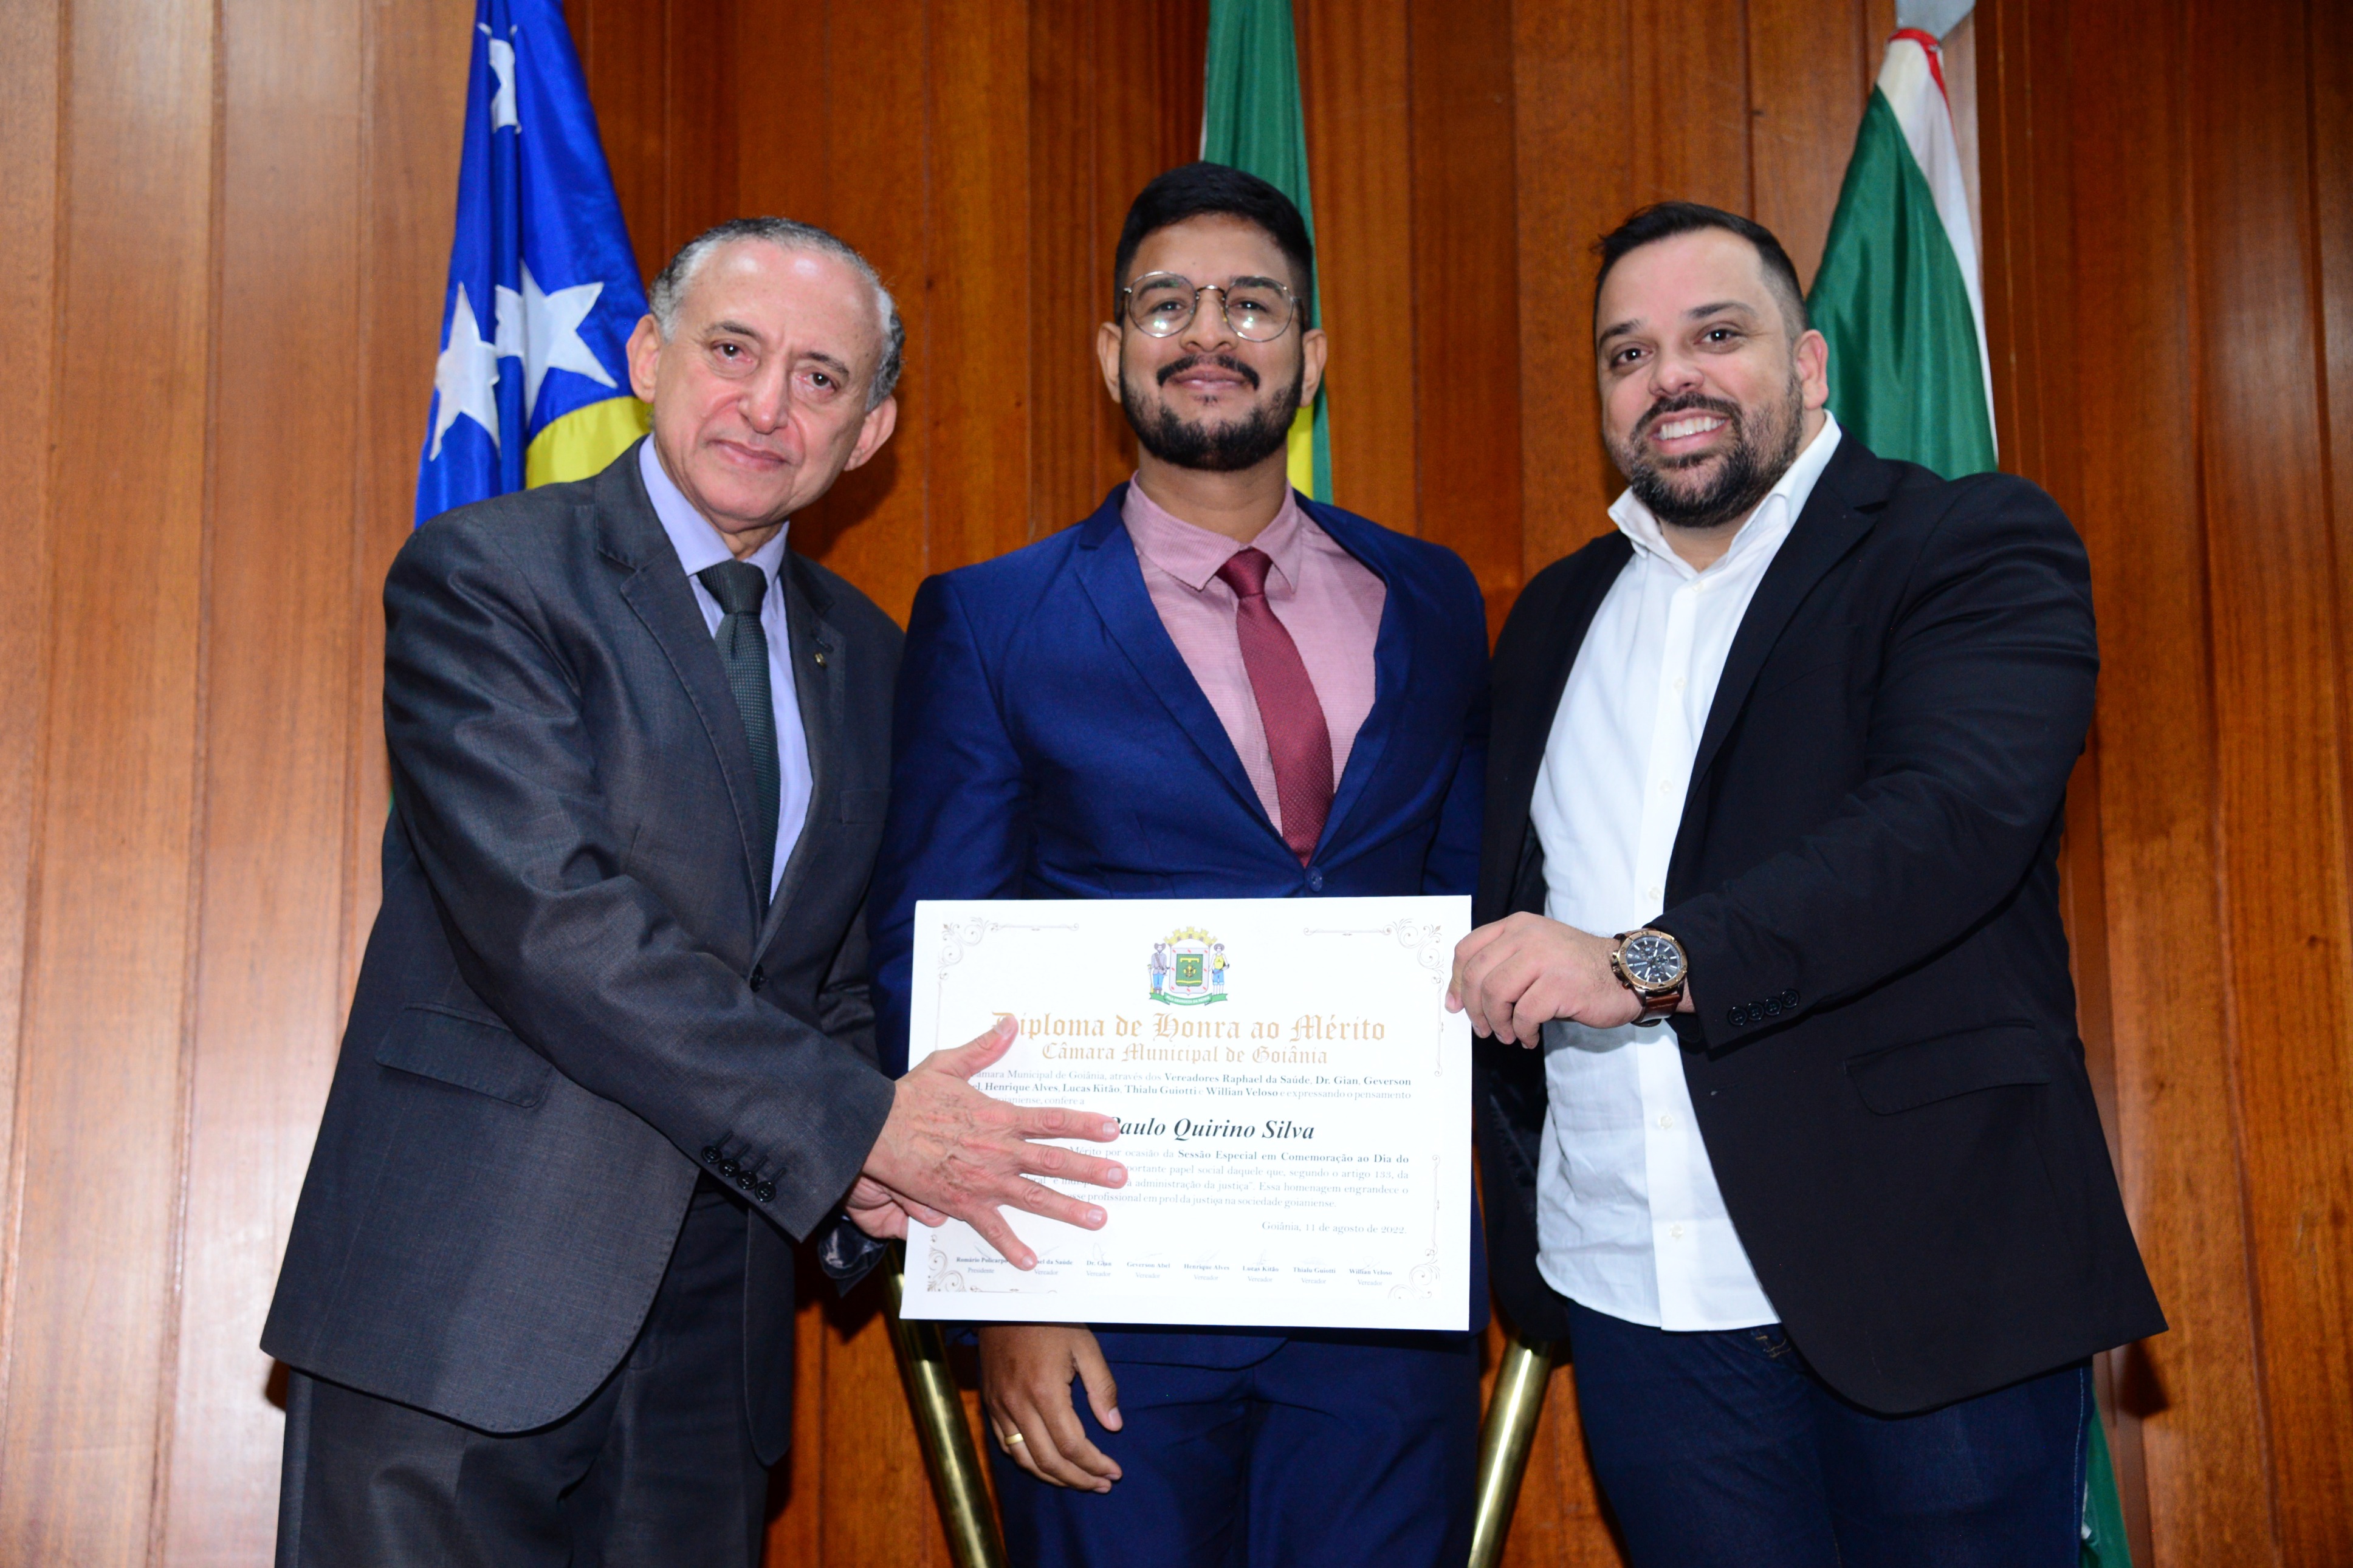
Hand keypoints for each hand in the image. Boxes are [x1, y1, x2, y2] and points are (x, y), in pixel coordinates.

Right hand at [858, 1016, 1125, 1268]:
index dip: (1084, 1124)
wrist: (877, 1131)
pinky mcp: (963, 1203)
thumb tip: (1009, 1024)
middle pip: (1055, 1161)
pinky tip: (1031, 1262)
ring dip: (1069, 1208)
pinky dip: (1012, 1246)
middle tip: (1120, 1178)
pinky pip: (992, 1228)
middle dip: (1091, 1170)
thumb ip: (983, 1049)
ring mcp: (984, 1180)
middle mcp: (999, 1151)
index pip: (1052, 1120)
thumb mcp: (948, 1063)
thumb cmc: (910, 1098)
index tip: (1112, 1129)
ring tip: (1098, 1218)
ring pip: (1036, 1196)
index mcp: (999, 1117)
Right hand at [980, 1323, 1123, 1490]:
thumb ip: (1101, 1387)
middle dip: (1078, 1480)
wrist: (1006, 1300)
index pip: (1071, 1445)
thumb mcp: (1085, 1346)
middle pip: (1048, 1461)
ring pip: (1024, 1459)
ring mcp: (1000, 1406)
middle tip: (1101, 1485)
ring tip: (1078, 1481)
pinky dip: (1028, 1461)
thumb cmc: (1050, 1319)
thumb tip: (1113, 1426)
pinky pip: (1006, 1445)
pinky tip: (1047, 1463)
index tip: (1114, 1473)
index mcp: (1045, 1391)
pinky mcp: (990, 1403)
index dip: (1095, 1465)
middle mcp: (1018, 1405)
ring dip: (1053, 1477)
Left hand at [1447, 914, 1650, 1043]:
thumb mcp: (1536, 951)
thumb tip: (1463, 997)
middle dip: (1474, 1008)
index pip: (1467, 949)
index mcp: (1517, 925)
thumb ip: (1504, 962)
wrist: (1625, 972)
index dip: (1455, 981)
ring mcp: (1544, 958)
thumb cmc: (1576, 967)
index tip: (1456, 1004)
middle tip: (1483, 1028)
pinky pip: (1523, 1014)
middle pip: (1476, 974)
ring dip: (1496, 1022)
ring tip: (1507, 1035)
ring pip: (1495, 994)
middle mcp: (1527, 936)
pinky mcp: (1559, 984)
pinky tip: (1529, 1037)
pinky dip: (1522, 1032)